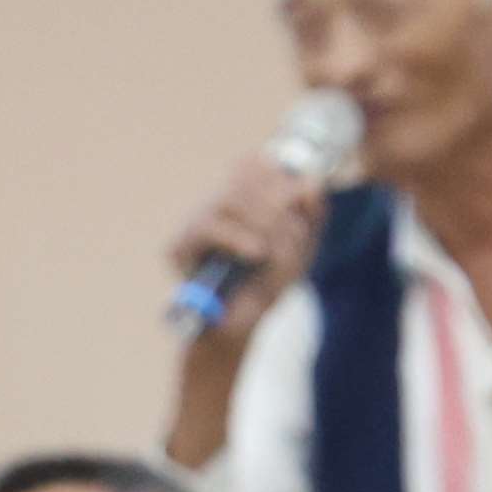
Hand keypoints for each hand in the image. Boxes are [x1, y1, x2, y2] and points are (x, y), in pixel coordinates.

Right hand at [171, 144, 327, 343]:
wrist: (238, 328)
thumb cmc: (265, 286)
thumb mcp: (301, 249)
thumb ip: (312, 216)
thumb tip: (312, 185)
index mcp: (242, 199)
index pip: (253, 163)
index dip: (275, 172)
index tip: (297, 197)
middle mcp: (215, 204)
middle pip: (244, 180)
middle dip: (275, 205)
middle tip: (291, 230)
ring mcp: (195, 223)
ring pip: (228, 200)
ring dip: (258, 223)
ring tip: (268, 251)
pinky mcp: (179, 246)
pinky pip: (209, 228)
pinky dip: (236, 238)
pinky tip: (256, 253)